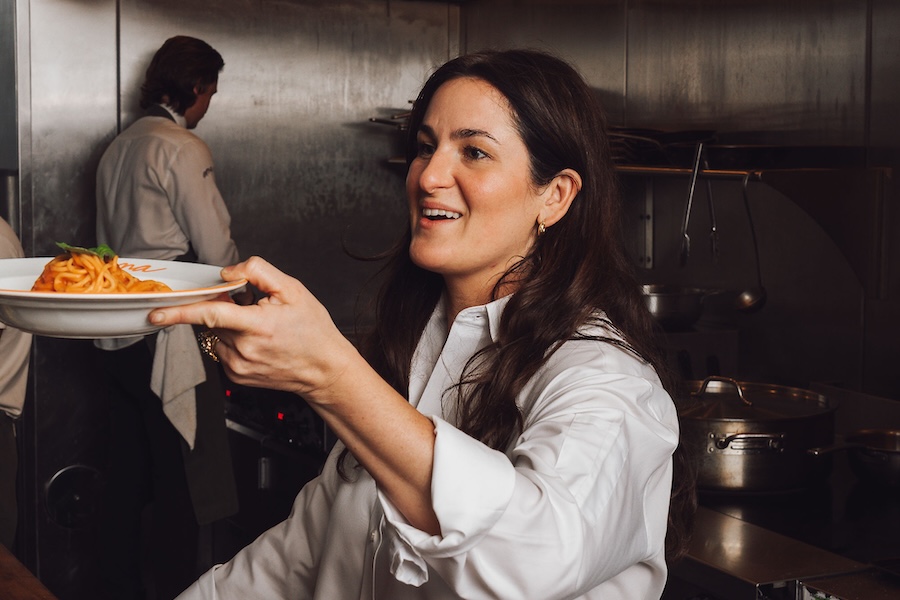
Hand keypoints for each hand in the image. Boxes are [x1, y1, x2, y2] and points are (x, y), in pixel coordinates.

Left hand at [149, 256, 356, 397]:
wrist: (325, 369)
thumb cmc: (313, 329)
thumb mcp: (293, 290)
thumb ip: (258, 272)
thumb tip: (227, 272)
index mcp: (258, 326)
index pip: (210, 315)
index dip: (179, 312)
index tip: (155, 313)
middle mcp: (245, 349)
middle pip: (213, 320)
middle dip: (224, 308)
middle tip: (252, 307)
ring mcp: (239, 366)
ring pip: (216, 335)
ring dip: (229, 326)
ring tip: (260, 328)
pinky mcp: (237, 376)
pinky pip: (223, 350)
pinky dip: (233, 341)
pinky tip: (258, 342)